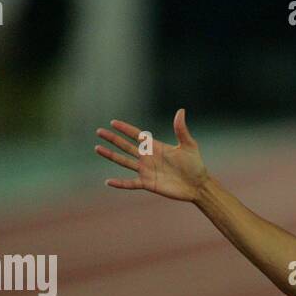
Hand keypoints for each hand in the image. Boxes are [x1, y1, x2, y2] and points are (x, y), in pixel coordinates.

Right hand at [95, 108, 209, 201]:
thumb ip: (181, 129)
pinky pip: (130, 183)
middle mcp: (147, 157)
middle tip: (99, 131)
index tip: (113, 122)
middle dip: (113, 139)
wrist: (197, 185)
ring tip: (98, 148)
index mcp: (155, 146)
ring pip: (124, 162)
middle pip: (126, 146)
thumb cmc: (195, 164)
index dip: (125, 129)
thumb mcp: (189, 145)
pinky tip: (108, 181)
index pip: (136, 135)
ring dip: (111, 155)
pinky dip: (120, 183)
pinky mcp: (148, 183)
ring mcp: (146, 170)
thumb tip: (181, 111)